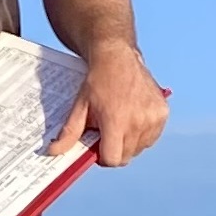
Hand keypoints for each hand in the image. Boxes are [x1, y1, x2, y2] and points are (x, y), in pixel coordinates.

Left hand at [48, 40, 168, 168]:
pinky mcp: (162, 112)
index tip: (98, 145)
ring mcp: (153, 118)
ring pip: (140, 148)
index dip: (102, 157)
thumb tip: (53, 152)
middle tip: (107, 131)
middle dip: (114, 149)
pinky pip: (152, 138)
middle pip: (126, 157)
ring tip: (121, 121)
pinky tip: (133, 117)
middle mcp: (138, 122)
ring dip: (129, 143)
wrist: (117, 56)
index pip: (113, 160)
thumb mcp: (80, 107)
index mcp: (116, 121)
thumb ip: (69, 133)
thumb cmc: (97, 81)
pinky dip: (142, 134)